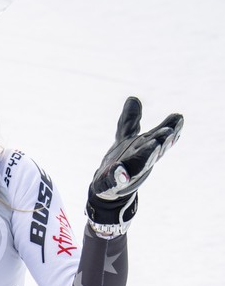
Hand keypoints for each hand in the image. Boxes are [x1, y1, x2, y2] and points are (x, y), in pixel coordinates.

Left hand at [86, 97, 183, 234]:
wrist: (107, 187)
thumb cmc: (121, 160)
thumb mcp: (125, 139)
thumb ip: (130, 121)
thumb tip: (133, 99)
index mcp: (144, 149)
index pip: (158, 137)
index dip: (169, 129)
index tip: (178, 117)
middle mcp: (140, 160)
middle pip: (154, 149)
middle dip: (162, 141)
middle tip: (169, 131)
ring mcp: (129, 172)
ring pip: (140, 164)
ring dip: (148, 155)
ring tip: (154, 145)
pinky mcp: (114, 183)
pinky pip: (117, 180)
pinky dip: (119, 175)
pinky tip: (119, 170)